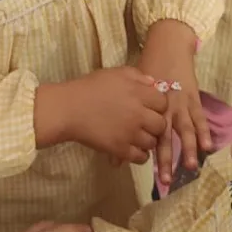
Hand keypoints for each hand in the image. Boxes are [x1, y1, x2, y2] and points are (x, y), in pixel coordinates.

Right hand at [36, 68, 166, 164]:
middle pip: (161, 124)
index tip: (149, 107)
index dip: (157, 105)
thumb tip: (153, 84)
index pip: (163, 103)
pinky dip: (139, 154)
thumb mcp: (114, 73)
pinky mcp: (121, 150)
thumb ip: (137, 76)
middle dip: (155, 124)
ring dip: (147, 140)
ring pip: (153, 143)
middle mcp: (138, 114)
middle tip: (144, 123)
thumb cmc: (90, 87)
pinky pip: (141, 157)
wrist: (69, 109)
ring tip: (137, 136)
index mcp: (138, 93)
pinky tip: (132, 147)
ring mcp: (130, 134)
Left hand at [138, 21, 209, 188]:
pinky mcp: (193, 99)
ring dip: (188, 149)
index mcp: (145, 105)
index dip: (139, 151)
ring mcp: (180, 103)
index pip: (142, 133)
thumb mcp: (130, 89)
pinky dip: (204, 132)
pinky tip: (208, 147)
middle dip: (165, 160)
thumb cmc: (146, 71)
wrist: (167, 47)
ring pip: (184, 130)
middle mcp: (163, 107)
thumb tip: (113, 155)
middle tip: (164, 181)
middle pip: (163, 137)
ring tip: (190, 167)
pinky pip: (199, 118)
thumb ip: (123, 122)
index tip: (134, 168)